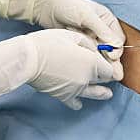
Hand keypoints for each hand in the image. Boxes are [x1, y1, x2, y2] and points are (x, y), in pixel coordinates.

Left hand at [0, 0, 125, 68]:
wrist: (45, 7)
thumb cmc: (67, 5)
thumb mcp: (86, 15)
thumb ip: (102, 30)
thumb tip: (117, 45)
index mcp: (106, 20)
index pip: (117, 39)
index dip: (116, 49)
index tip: (111, 55)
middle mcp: (101, 30)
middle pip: (111, 49)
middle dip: (113, 61)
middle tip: (116, 75)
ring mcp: (90, 39)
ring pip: (100, 54)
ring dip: (103, 64)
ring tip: (109, 77)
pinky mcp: (80, 45)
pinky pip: (89, 56)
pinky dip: (91, 62)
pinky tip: (93, 70)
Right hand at [0, 29, 118, 109]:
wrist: (28, 59)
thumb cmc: (49, 43)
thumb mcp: (73, 36)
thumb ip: (89, 45)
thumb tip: (95, 51)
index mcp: (92, 63)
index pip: (109, 70)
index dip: (110, 67)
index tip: (110, 66)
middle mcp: (87, 78)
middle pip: (102, 81)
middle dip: (105, 77)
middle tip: (108, 77)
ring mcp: (76, 89)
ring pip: (94, 94)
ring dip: (101, 93)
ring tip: (107, 94)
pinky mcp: (63, 96)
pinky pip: (75, 102)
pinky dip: (77, 102)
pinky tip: (79, 103)